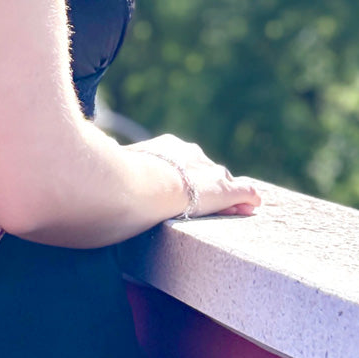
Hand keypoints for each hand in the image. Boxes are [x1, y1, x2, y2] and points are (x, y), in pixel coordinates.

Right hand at [125, 133, 262, 218]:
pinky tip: (253, 206)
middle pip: (208, 170)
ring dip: (230, 196)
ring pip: (226, 182)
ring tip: (235, 209)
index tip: (185, 186)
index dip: (187, 175)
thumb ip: (117, 159)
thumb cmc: (124, 174)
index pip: (185, 161)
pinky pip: (244, 193)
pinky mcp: (223, 191)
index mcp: (168, 147)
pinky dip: (248, 199)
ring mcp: (210, 172)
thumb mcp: (118, 162)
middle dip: (209, 184)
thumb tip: (105, 152)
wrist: (143, 183)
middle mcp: (193, 155)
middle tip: (208, 200)